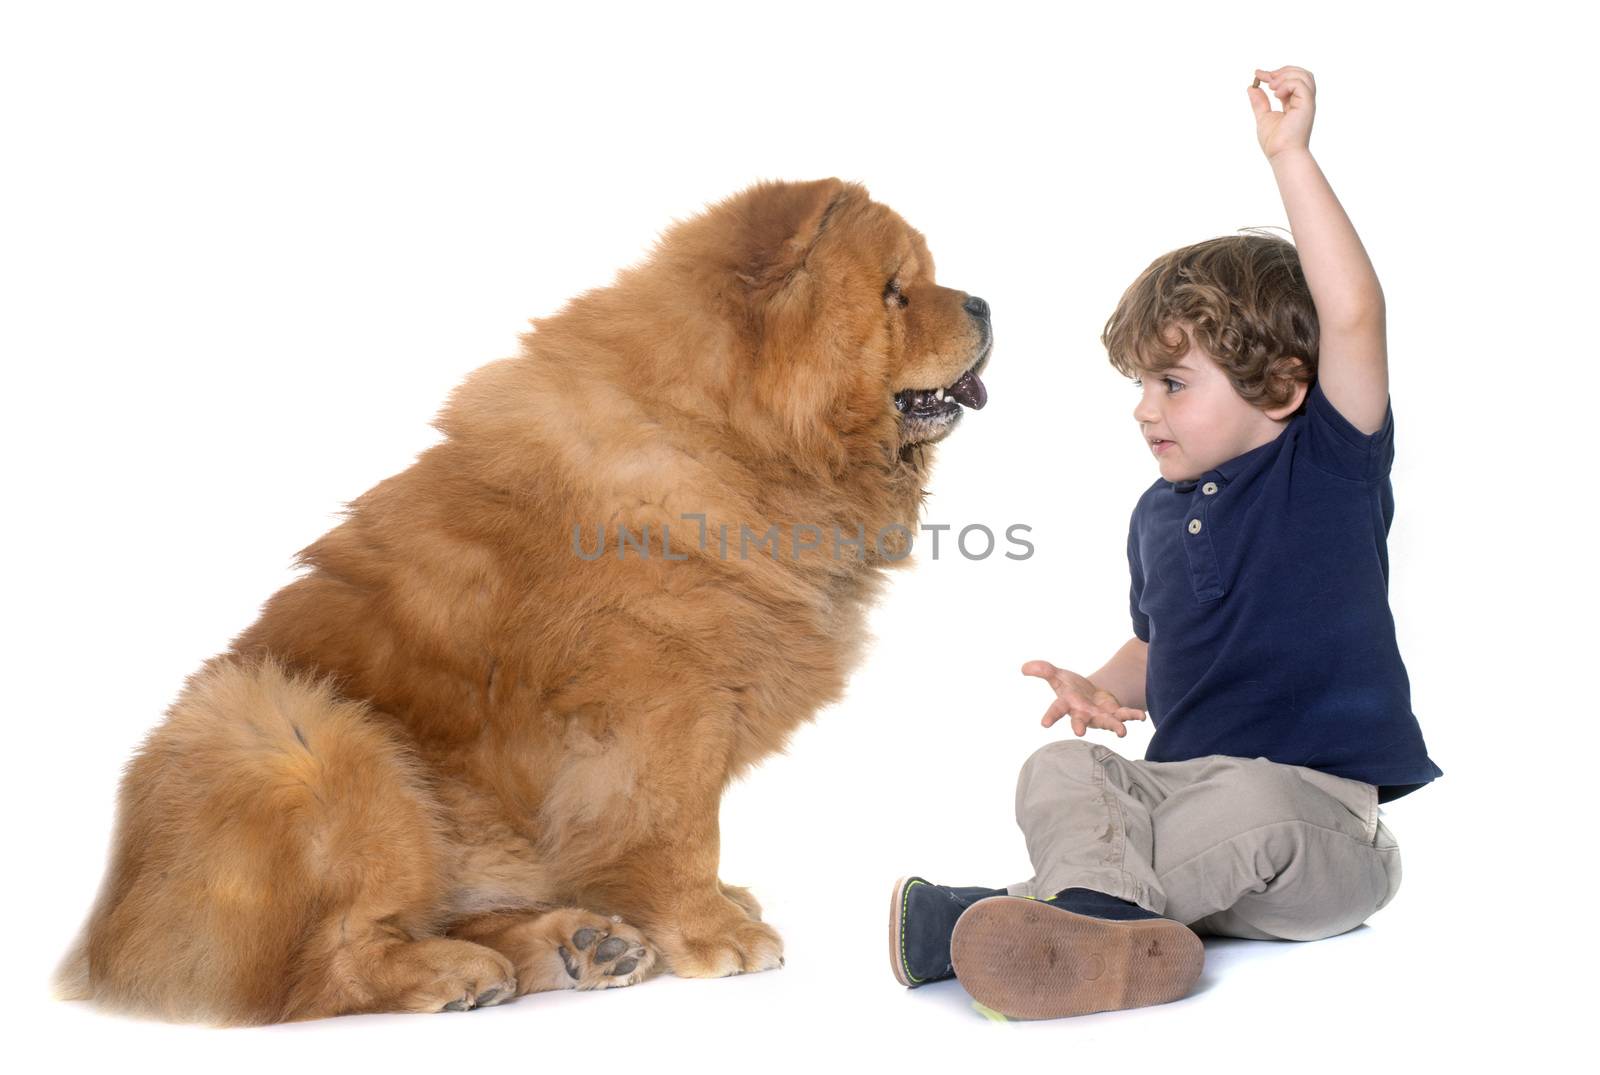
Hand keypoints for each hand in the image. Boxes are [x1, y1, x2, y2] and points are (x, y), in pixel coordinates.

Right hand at [1020, 660, 1146, 737]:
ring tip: (1122, 733)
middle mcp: (1083, 714)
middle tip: (1078, 732)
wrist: (1090, 695)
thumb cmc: (1071, 688)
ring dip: (1114, 726)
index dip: (1050, 716)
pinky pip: (1124, 715)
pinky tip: (1141, 717)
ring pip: (1106, 722)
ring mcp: (1099, 715)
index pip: (1056, 710)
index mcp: (1067, 704)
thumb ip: (1044, 671)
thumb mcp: (1058, 676)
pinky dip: (1132, 716)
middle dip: (1079, 725)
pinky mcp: (1114, 713)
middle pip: (1080, 720)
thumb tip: (1024, 667)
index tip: (1044, 723)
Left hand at [1248, 66, 1315, 159]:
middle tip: (1266, 77)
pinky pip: (1301, 84)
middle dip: (1282, 71)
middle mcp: (1303, 101)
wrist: (1282, 155)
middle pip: (1301, 74)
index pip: (1290, 81)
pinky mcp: (1307, 105)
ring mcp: (1307, 103)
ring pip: (1304, 76)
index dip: (1274, 74)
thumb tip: (1251, 87)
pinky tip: (1276, 94)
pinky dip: (1287, 84)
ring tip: (1272, 86)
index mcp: (1294, 104)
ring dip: (1285, 75)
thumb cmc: (1275, 143)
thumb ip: (1259, 102)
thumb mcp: (1263, 117)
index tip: (1257, 74)